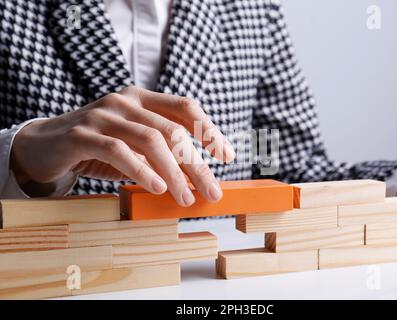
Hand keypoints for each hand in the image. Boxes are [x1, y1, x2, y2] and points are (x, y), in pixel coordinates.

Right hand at [10, 86, 234, 205]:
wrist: (44, 146)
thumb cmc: (98, 147)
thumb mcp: (134, 146)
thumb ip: (160, 153)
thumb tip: (197, 177)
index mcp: (142, 99)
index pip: (185, 108)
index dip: (210, 130)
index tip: (228, 156)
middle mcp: (126, 101)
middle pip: (172, 131)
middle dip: (196, 164)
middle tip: (211, 192)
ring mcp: (103, 114)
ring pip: (150, 140)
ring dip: (174, 173)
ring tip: (186, 198)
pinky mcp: (83, 134)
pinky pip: (119, 151)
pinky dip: (142, 171)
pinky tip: (157, 189)